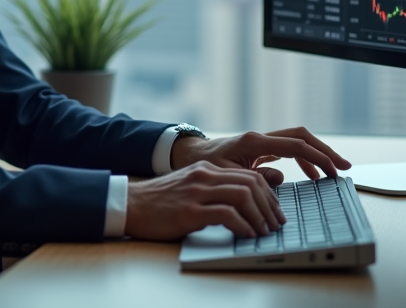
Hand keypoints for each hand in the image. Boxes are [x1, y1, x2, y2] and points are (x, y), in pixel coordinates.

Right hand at [124, 161, 286, 240]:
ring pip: (242, 195)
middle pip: (250, 183)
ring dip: (259, 216)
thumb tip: (245, 202)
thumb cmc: (161, 202)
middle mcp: (204, 176)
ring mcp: (197, 192)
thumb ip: (215, 190)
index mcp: (207, 170)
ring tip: (264, 231)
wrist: (130, 204)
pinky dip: (242, 225)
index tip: (274, 212)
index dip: (268, 195)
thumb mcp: (191, 189)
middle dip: (269, 206)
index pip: (249, 176)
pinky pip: (226, 214)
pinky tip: (247, 234)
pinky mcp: (189, 211)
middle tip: (275, 224)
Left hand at [170, 127, 351, 186]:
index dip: (318, 157)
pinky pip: (289, 150)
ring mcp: (262, 142)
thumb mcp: (227, 177)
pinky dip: (303, 160)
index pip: (296, 146)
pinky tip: (310, 175)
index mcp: (254, 142)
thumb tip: (280, 179)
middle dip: (324, 151)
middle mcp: (260, 138)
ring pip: (297, 141)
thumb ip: (254, 178)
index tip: (335, 169)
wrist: (189, 156)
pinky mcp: (261, 149)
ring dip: (316, 155)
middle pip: (302, 137)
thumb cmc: (204, 167)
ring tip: (331, 174)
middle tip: (343, 167)